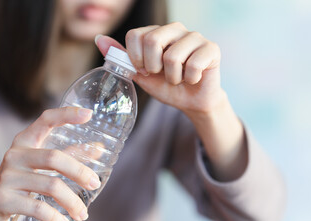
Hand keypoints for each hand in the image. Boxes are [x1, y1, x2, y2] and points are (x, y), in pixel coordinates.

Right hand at [0, 107, 100, 220]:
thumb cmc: (23, 179)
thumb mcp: (42, 164)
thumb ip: (70, 154)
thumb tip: (99, 149)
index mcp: (26, 141)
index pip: (46, 120)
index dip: (67, 114)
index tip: (89, 114)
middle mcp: (15, 154)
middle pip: (54, 158)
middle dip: (79, 172)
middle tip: (95, 184)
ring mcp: (8, 177)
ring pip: (50, 186)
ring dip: (71, 202)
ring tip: (83, 213)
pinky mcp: (3, 199)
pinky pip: (37, 208)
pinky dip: (54, 217)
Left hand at [96, 22, 224, 117]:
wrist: (191, 101)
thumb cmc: (166, 86)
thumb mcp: (140, 74)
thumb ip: (122, 57)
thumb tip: (99, 39)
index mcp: (156, 32)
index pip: (135, 35)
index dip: (136, 58)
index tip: (144, 70)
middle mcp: (175, 29)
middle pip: (152, 40)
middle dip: (153, 67)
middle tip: (161, 74)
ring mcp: (194, 36)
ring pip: (172, 56)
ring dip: (173, 77)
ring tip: (179, 78)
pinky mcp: (211, 48)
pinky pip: (192, 65)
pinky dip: (189, 79)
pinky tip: (193, 78)